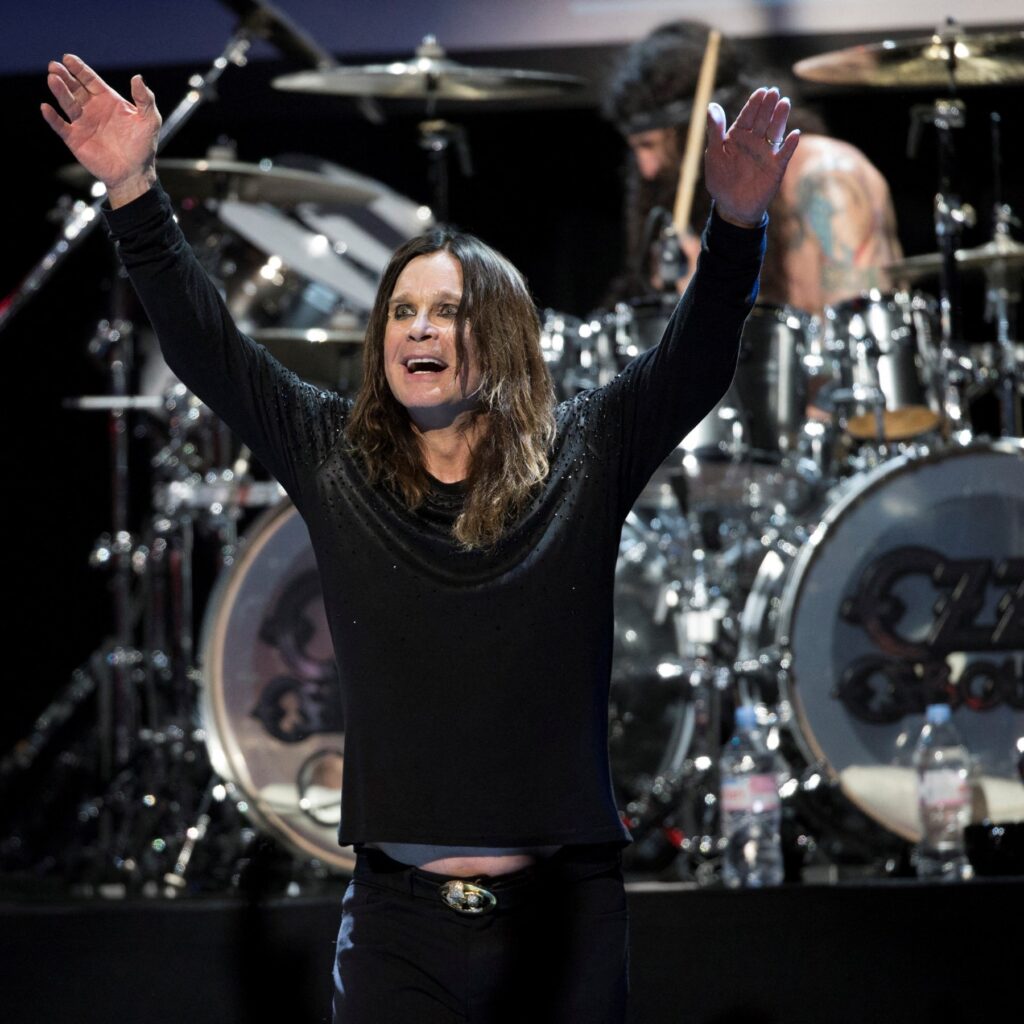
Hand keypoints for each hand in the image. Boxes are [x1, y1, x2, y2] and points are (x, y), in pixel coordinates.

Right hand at [41, 54, 160, 206]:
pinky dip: (52, 118)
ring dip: (59, 91)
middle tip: (54, 66)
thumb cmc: (143, 146)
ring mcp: (83, 123)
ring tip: (53, 79)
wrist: (135, 173)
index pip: (90, 80)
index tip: (68, 59)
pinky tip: (45, 108)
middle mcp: (93, 109)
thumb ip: (145, 99)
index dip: (79, 69)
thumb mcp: (150, 120)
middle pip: (75, 88)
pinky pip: (61, 126)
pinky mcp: (75, 139)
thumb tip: (137, 78)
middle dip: (65, 77)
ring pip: (67, 103)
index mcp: (108, 101)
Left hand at [704, 87, 798, 227]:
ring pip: (775, 132)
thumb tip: (711, 106)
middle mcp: (754, 141)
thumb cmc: (721, 181)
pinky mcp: (776, 167)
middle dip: (768, 106)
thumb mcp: (714, 155)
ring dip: (780, 118)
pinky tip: (794, 135)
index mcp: (738, 136)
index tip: (761, 91)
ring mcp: (766, 153)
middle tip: (774, 92)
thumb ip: (715, 131)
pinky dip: (790, 145)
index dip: (754, 103)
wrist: (732, 207)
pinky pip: (784, 154)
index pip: (747, 116)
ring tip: (785, 104)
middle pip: (763, 120)